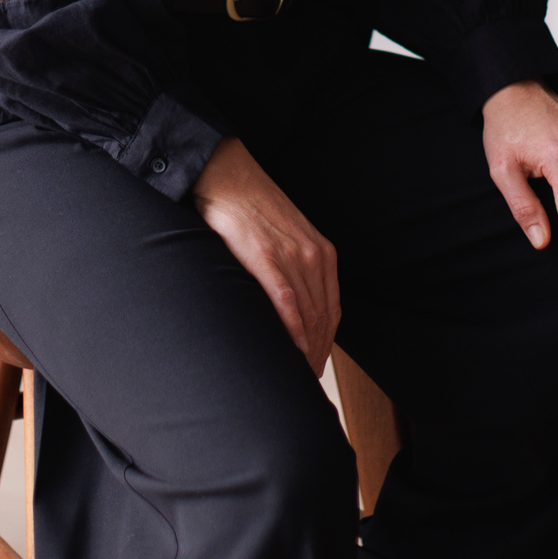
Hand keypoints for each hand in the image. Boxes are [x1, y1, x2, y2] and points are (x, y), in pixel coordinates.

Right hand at [192, 137, 339, 374]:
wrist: (226, 173)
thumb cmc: (249, 207)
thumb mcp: (284, 238)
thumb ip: (292, 270)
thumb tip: (288, 311)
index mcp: (321, 253)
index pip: (331, 312)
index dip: (325, 346)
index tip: (314, 370)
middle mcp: (313, 255)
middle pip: (322, 320)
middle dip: (316, 356)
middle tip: (304, 385)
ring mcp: (292, 255)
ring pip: (307, 316)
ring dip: (304, 352)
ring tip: (293, 377)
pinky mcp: (266, 256)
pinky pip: (286, 302)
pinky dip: (291, 331)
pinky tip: (288, 350)